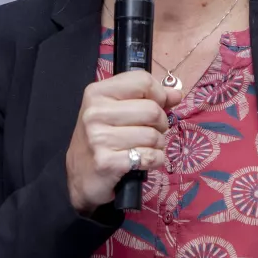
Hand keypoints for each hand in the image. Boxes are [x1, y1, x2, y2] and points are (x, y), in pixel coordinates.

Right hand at [66, 70, 180, 212]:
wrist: (81, 176)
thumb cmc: (102, 139)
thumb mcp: (118, 111)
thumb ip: (148, 98)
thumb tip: (176, 94)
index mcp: (97, 93)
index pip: (142, 81)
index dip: (158, 94)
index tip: (157, 105)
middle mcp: (95, 112)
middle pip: (152, 110)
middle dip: (160, 123)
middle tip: (151, 131)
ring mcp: (99, 138)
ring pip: (153, 135)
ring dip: (157, 144)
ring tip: (144, 147)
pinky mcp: (107, 162)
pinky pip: (150, 157)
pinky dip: (154, 160)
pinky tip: (142, 161)